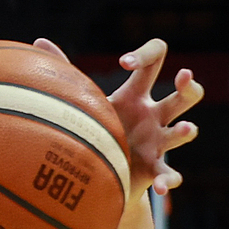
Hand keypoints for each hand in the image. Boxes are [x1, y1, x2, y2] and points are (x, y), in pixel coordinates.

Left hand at [34, 37, 200, 197]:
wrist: (98, 176)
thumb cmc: (93, 130)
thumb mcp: (84, 102)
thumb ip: (66, 73)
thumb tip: (38, 41)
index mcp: (135, 94)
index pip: (154, 61)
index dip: (145, 54)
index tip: (124, 62)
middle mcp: (154, 116)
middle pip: (184, 96)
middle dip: (190, 85)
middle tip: (184, 75)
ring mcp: (158, 143)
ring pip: (182, 133)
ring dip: (185, 130)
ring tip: (185, 128)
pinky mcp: (155, 170)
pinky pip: (168, 174)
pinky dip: (168, 180)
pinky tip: (162, 187)